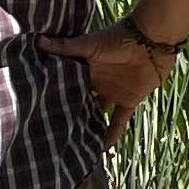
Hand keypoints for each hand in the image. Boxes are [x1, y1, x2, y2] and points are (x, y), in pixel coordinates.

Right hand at [41, 24, 178, 139]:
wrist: (152, 40)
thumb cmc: (119, 38)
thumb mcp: (89, 45)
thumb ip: (65, 47)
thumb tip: (37, 40)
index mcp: (84, 69)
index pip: (66, 85)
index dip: (53, 96)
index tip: (36, 111)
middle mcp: (97, 83)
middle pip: (80, 101)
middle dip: (69, 114)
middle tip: (50, 135)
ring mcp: (112, 92)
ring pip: (98, 113)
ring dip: (89, 126)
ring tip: (73, 146)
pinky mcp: (129, 100)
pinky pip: (119, 121)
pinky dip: (112, 134)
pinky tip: (103, 150)